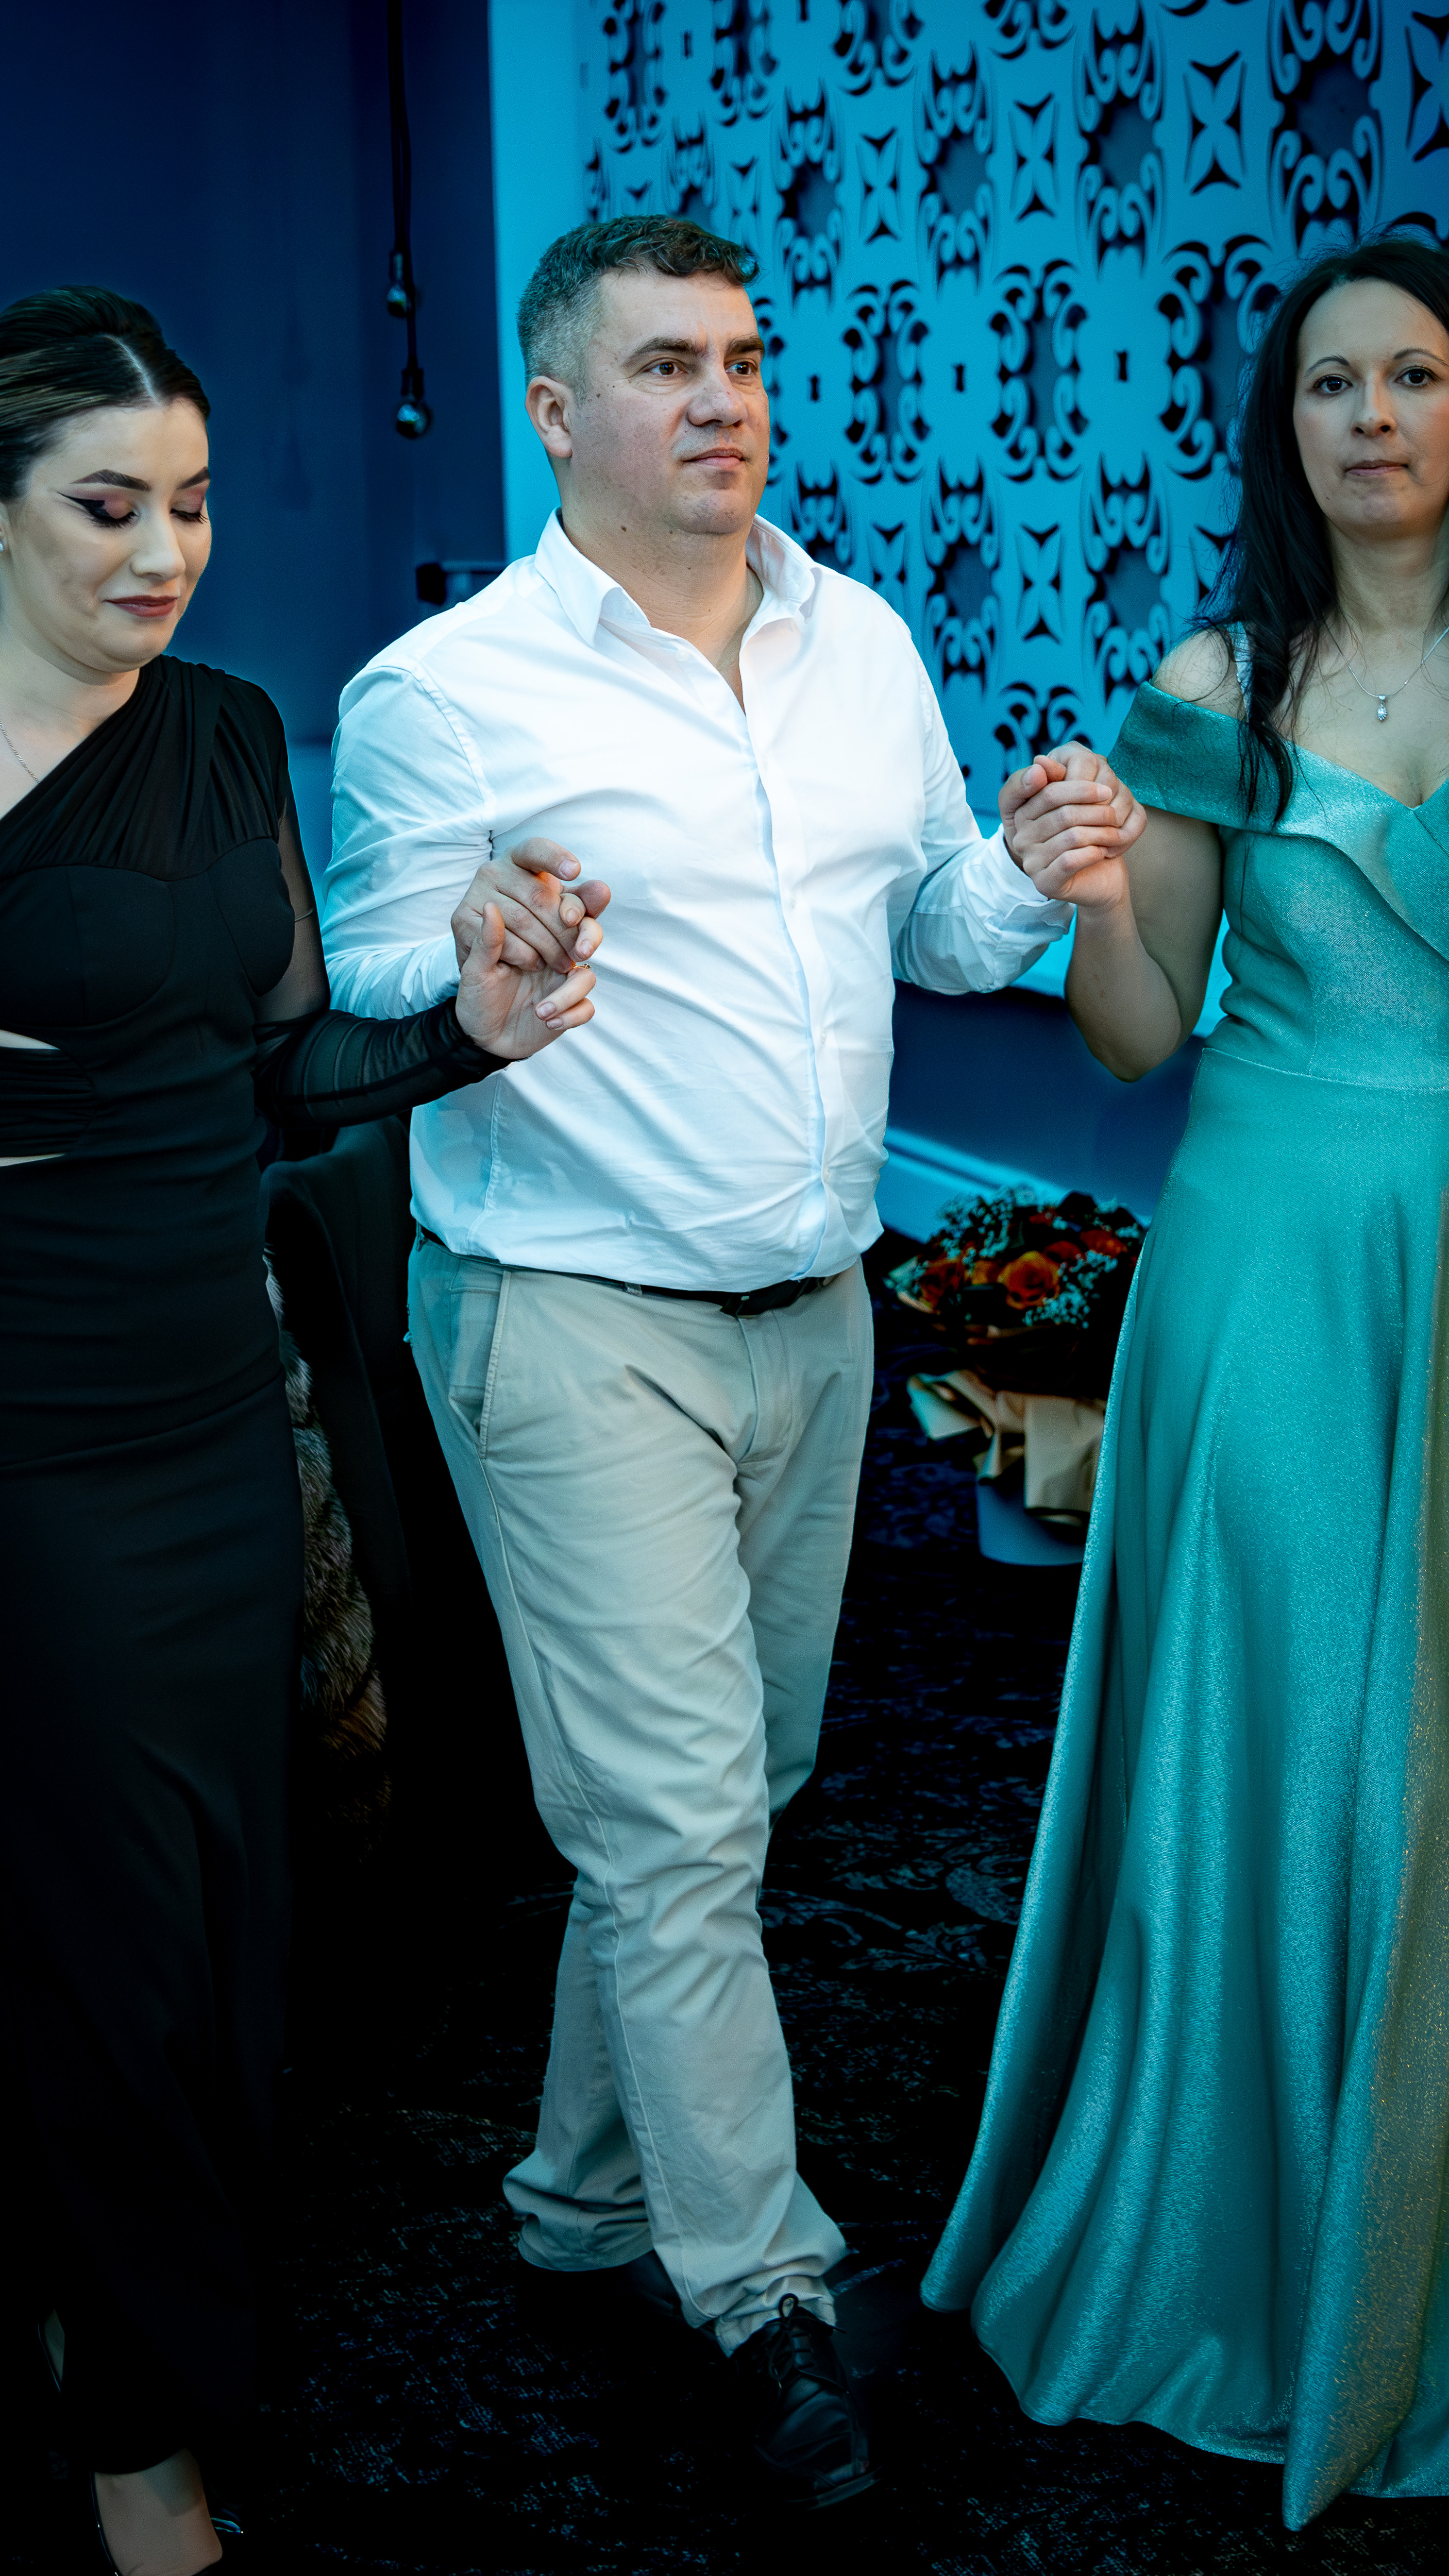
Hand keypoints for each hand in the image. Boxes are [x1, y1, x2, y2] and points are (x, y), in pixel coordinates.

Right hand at [451, 836, 609, 975]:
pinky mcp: (461, 920)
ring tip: (561, 963)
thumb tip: (602, 891)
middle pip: (539, 897)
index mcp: (519, 858)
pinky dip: (525, 956)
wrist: (494, 956)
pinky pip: (502, 941)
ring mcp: (474, 893)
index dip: (555, 858)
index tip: (575, 871)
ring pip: (523, 921)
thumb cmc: (535, 926)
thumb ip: (585, 903)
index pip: (536, 849)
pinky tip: (534, 963)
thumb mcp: (562, 913)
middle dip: (565, 930)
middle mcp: (493, 869)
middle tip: (580, 953)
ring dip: (549, 948)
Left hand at [453, 898, 596, 1059]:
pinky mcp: (569, 1011)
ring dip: (568, 993)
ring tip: (540, 1011)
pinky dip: (570, 1015)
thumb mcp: (476, 969)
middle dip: (590, 939)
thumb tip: (491, 906)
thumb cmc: (477, 996)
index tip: (568, 916)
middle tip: (580, 951)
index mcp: (535, 937)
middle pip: (589, 935)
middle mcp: (554, 956)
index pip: (563, 910)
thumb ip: (487, 941)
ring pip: (587, 977)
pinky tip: (548, 1022)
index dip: (575, 906)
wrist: (481, 1034)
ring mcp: (563, 984)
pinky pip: (585, 1009)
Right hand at [999, 741, 1145, 909]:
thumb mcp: (1078, 801)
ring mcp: (1030, 861)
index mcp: (1023, 812)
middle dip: (1097, 812)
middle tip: (1115, 816)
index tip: (1107, 790)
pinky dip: (1094, 853)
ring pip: (1072, 836)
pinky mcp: (1044, 883)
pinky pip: (1071, 861)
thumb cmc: (1089, 833)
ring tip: (1114, 834)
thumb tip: (1040, 761)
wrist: (1100, 877)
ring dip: (1101, 834)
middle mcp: (1021, 837)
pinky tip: (1103, 852)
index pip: (1050, 792)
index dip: (1082, 789)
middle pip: (1064, 814)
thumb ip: (1062, 777)